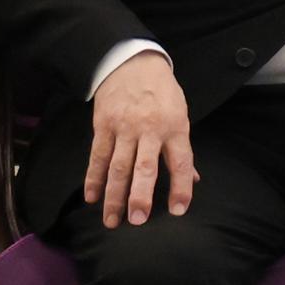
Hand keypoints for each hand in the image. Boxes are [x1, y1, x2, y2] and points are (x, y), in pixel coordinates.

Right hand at [85, 51, 196, 223]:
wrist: (131, 63)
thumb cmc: (162, 93)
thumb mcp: (180, 115)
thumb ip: (182, 149)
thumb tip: (192, 179)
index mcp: (175, 128)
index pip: (180, 162)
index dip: (181, 187)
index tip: (179, 210)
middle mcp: (149, 130)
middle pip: (144, 167)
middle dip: (140, 196)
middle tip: (137, 220)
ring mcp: (124, 128)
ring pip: (118, 166)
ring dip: (114, 195)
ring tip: (111, 221)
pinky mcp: (103, 126)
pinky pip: (97, 156)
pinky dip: (93, 178)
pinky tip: (91, 197)